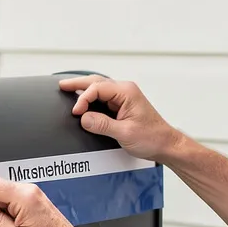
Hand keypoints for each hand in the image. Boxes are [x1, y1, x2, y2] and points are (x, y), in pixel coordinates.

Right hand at [58, 75, 179, 162]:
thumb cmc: (152, 137)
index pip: (98, 88)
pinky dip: (91, 98)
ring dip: (83, 89)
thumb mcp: (125, 133)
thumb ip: (102, 124)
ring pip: (99, 88)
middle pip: (96, 82)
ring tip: (67, 88)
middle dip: (78, 83)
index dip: (83, 99)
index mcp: (127, 93)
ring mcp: (124, 98)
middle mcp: (125, 91)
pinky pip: (103, 98)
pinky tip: (83, 100)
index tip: (76, 112)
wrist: (166, 144)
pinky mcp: (123, 106)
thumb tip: (84, 118)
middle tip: (62, 85)